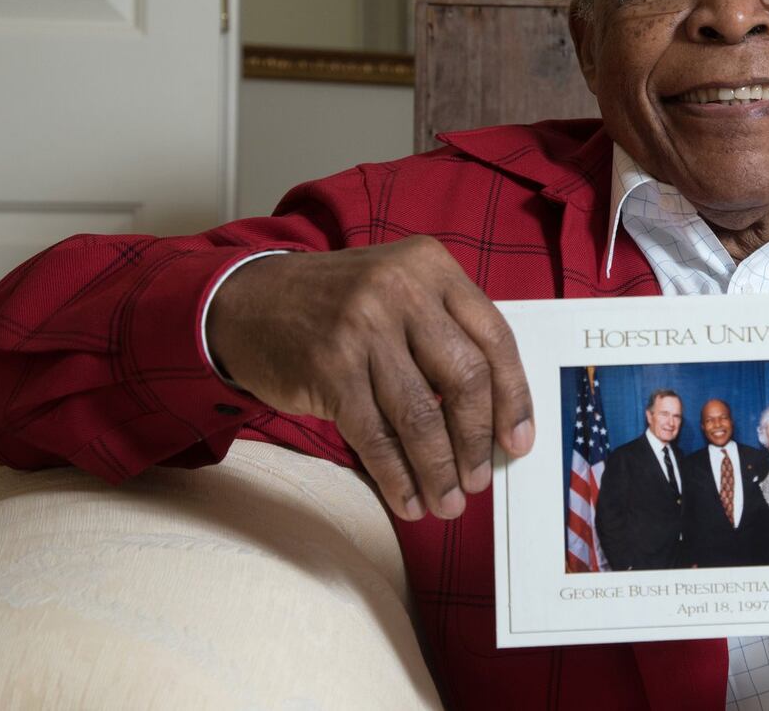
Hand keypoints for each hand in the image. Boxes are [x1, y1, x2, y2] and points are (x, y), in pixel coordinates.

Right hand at [205, 237, 534, 521]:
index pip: (495, 337)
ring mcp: (363, 328)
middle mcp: (402, 290)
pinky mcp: (329, 368)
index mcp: (432, 267)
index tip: (518, 441)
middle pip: (465, 377)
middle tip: (479, 479)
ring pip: (421, 414)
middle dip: (476, 440)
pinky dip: (396, 475)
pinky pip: (375, 435)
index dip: (514, 397)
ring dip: (439, 469)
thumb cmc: (339, 304)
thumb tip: (493, 416)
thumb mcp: (400, 290)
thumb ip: (446, 331)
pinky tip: (408, 499)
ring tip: (448, 501)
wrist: (250, 300)